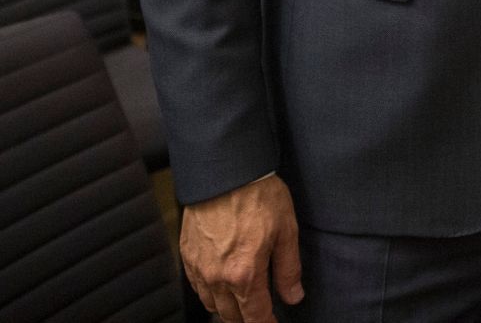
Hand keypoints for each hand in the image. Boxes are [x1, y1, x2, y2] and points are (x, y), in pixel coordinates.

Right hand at [180, 176, 303, 322]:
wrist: (224, 173)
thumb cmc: (258, 196)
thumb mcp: (287, 230)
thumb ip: (288, 269)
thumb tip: (294, 296)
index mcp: (244, 274)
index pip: (255, 316)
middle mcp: (217, 277)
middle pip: (231, 316)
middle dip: (247, 319)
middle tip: (260, 313)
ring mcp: (198, 268)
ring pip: (212, 305)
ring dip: (228, 309)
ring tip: (243, 303)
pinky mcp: (187, 256)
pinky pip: (197, 288)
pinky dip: (210, 294)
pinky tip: (221, 287)